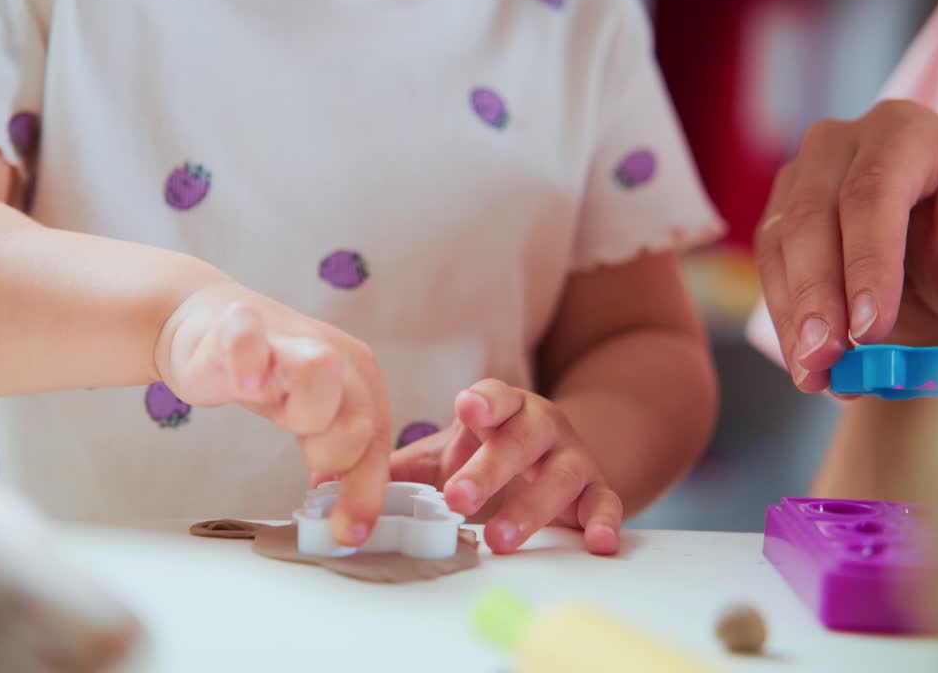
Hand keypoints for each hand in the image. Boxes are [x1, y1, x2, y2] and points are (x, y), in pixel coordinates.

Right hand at [154, 284, 390, 545]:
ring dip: (304, 413)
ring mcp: (284, 338)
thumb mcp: (312, 419)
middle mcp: (331, 354)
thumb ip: (337, 454)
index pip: (377, 441)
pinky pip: (250, 338)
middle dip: (334, 455)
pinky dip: (250, 362)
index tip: (347, 532)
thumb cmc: (267, 375)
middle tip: (305, 456)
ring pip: (321, 370)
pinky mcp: (236, 327)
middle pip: (360, 414)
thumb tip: (349, 516)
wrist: (209, 324)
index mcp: (359, 377)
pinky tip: (246, 385)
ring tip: (280, 419)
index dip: (365, 492)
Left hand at [388, 379, 622, 554]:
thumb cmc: (494, 450)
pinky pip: (606, 502)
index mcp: (504, 410)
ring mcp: (572, 456)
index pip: (495, 397)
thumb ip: (401, 468)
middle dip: (489, 468)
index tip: (466, 407)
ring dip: (531, 507)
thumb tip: (331, 483)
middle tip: (457, 498)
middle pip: (520, 440)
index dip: (483, 402)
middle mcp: (541, 426)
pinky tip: (595, 541)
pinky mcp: (596, 488)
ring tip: (499, 538)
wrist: (556, 453)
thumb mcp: (449, 453)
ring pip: (560, 476)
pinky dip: (604, 520)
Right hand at [755, 100, 937, 391]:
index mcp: (906, 133)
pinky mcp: (776, 220)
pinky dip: (787, 322)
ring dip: (795, 318)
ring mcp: (798, 180)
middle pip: (813, 217)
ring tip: (817, 374)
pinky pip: (768, 272)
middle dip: (818, 297)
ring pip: (780, 246)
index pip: (875, 192)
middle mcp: (839, 145)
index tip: (871, 330)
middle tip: (828, 359)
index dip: (868, 262)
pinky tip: (810, 364)